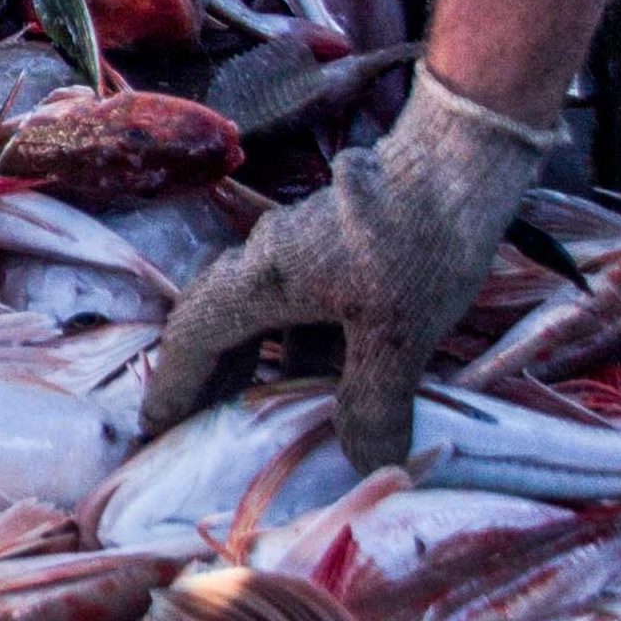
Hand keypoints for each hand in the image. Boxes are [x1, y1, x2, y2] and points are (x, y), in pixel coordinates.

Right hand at [143, 65, 557, 468]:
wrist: (463, 158)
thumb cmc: (420, 242)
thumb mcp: (398, 334)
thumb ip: (373, 403)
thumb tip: (365, 463)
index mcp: (264, 279)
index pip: (197, 335)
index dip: (175, 383)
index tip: (157, 424)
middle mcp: (270, 259)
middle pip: (216, 318)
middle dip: (204, 372)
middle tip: (200, 423)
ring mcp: (306, 249)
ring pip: (261, 314)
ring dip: (253, 361)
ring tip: (259, 412)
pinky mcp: (343, 248)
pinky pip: (300, 308)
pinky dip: (298, 347)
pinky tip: (328, 378)